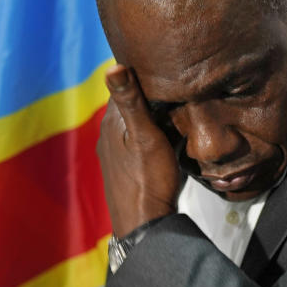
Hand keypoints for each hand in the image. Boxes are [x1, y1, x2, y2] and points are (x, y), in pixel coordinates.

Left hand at [97, 64, 180, 237]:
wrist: (145, 225)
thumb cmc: (148, 180)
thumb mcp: (145, 136)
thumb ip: (131, 101)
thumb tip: (112, 65)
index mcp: (111, 122)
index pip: (125, 84)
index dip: (143, 71)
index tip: (164, 60)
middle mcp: (108, 134)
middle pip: (131, 103)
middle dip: (150, 92)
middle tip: (177, 81)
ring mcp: (115, 152)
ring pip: (135, 122)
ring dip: (152, 114)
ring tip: (177, 105)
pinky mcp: (126, 166)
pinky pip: (139, 139)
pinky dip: (152, 131)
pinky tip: (168, 135)